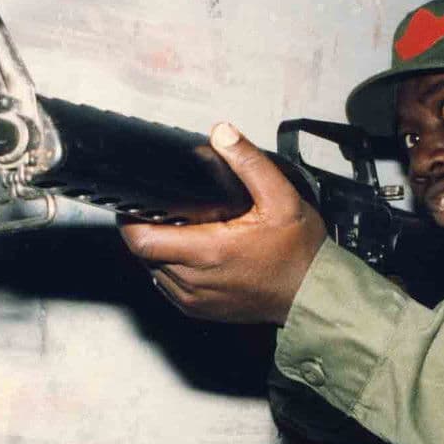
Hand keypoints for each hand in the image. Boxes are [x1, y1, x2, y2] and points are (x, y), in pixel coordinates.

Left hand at [119, 122, 327, 324]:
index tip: (134, 204)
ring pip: (154, 271)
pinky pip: (169, 287)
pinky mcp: (200, 310)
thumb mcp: (282, 198)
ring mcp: (195, 300)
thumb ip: (249, 163)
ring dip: (159, 251)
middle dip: (146, 230)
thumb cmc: (300, 253)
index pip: (142, 240)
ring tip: (180, 230)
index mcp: (209, 251)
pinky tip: (192, 254)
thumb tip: (222, 134)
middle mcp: (196, 280)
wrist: (313, 296)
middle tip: (162, 211)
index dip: (130, 220)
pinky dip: (171, 269)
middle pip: (144, 254)